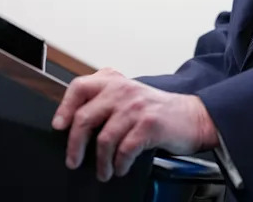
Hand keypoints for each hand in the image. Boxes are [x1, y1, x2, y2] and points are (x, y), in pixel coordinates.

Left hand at [51, 68, 218, 181]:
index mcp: (115, 82)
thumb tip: (73, 123)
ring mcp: (136, 107)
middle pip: (85, 117)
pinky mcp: (149, 124)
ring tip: (104, 172)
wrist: (193, 117)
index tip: (59, 126)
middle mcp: (123, 90)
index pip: (79, 87)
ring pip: (104, 139)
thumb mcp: (130, 96)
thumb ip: (106, 100)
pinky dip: (119, 164)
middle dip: (75, 145)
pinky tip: (121, 168)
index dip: (64, 107)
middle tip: (73, 161)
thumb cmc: (159, 110)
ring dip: (101, 162)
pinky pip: (124, 149)